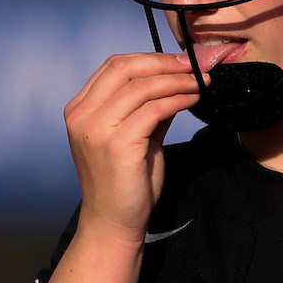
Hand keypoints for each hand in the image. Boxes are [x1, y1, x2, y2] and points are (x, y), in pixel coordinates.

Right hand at [64, 52, 205, 243]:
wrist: (114, 223)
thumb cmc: (125, 184)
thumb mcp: (135, 137)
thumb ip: (147, 109)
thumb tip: (175, 82)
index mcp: (80, 109)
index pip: (114, 67)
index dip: (151, 58)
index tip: (181, 61)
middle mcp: (82, 114)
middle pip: (125, 68)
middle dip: (165, 63)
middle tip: (196, 65)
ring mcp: (96, 128)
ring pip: (142, 87)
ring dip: (177, 80)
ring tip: (201, 82)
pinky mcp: (116, 143)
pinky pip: (153, 110)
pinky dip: (177, 99)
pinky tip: (193, 99)